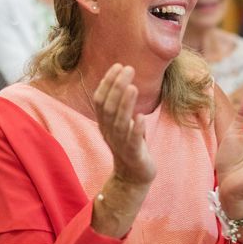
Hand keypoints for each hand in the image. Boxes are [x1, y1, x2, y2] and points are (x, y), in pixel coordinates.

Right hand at [93, 64, 155, 185]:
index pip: (101, 100)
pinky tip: (141, 116)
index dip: (108, 82)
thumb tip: (124, 81)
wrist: (132, 178)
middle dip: (117, 87)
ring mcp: (121, 144)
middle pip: (109, 107)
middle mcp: (110, 132)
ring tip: (133, 87)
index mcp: (105, 124)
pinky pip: (133, 141)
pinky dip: (136, 128)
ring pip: (120, 122)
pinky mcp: (134, 154)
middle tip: (128, 68)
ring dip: (126, 104)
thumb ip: (121, 107)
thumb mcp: (123, 124)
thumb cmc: (130, 146)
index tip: (118, 65)